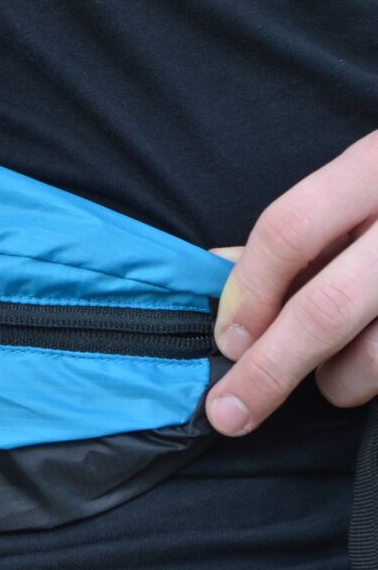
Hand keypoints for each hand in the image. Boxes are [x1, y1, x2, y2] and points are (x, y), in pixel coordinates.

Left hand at [205, 131, 377, 435]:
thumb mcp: (356, 186)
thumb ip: (296, 231)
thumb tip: (218, 268)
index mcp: (373, 167)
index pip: (288, 230)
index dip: (249, 289)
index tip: (227, 337)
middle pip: (326, 306)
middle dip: (269, 368)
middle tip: (230, 412)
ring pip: (377, 354)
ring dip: (337, 381)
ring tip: (330, 377)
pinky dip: (375, 378)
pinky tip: (368, 366)